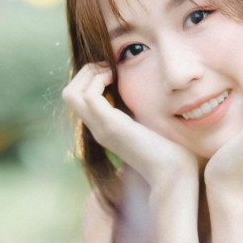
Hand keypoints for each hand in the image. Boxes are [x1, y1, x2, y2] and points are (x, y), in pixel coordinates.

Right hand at [62, 63, 198, 186]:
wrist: (172, 174)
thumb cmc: (168, 151)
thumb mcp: (150, 124)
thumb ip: (141, 111)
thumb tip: (143, 93)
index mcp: (105, 128)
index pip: (79, 99)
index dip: (90, 79)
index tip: (113, 72)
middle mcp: (98, 128)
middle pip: (69, 94)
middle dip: (86, 72)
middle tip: (109, 68)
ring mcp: (101, 128)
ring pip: (71, 93)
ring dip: (90, 74)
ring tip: (111, 72)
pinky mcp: (111, 126)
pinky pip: (89, 96)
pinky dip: (99, 80)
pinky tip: (116, 79)